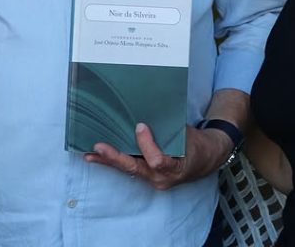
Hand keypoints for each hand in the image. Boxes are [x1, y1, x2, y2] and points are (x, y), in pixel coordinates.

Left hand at [84, 121, 233, 190]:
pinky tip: (96, 157)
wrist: (205, 159)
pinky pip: (129, 169)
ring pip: (128, 170)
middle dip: (115, 157)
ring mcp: (153, 179)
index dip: (147, 144)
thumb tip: (146, 115)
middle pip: (135, 168)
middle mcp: (161, 177)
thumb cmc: (196, 143)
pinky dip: (114, 161)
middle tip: (99, 147)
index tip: (140, 126)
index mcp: (175, 167)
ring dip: (108, 161)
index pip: (157, 160)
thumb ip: (168, 129)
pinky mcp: (146, 176)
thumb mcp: (187, 134)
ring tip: (89, 154)